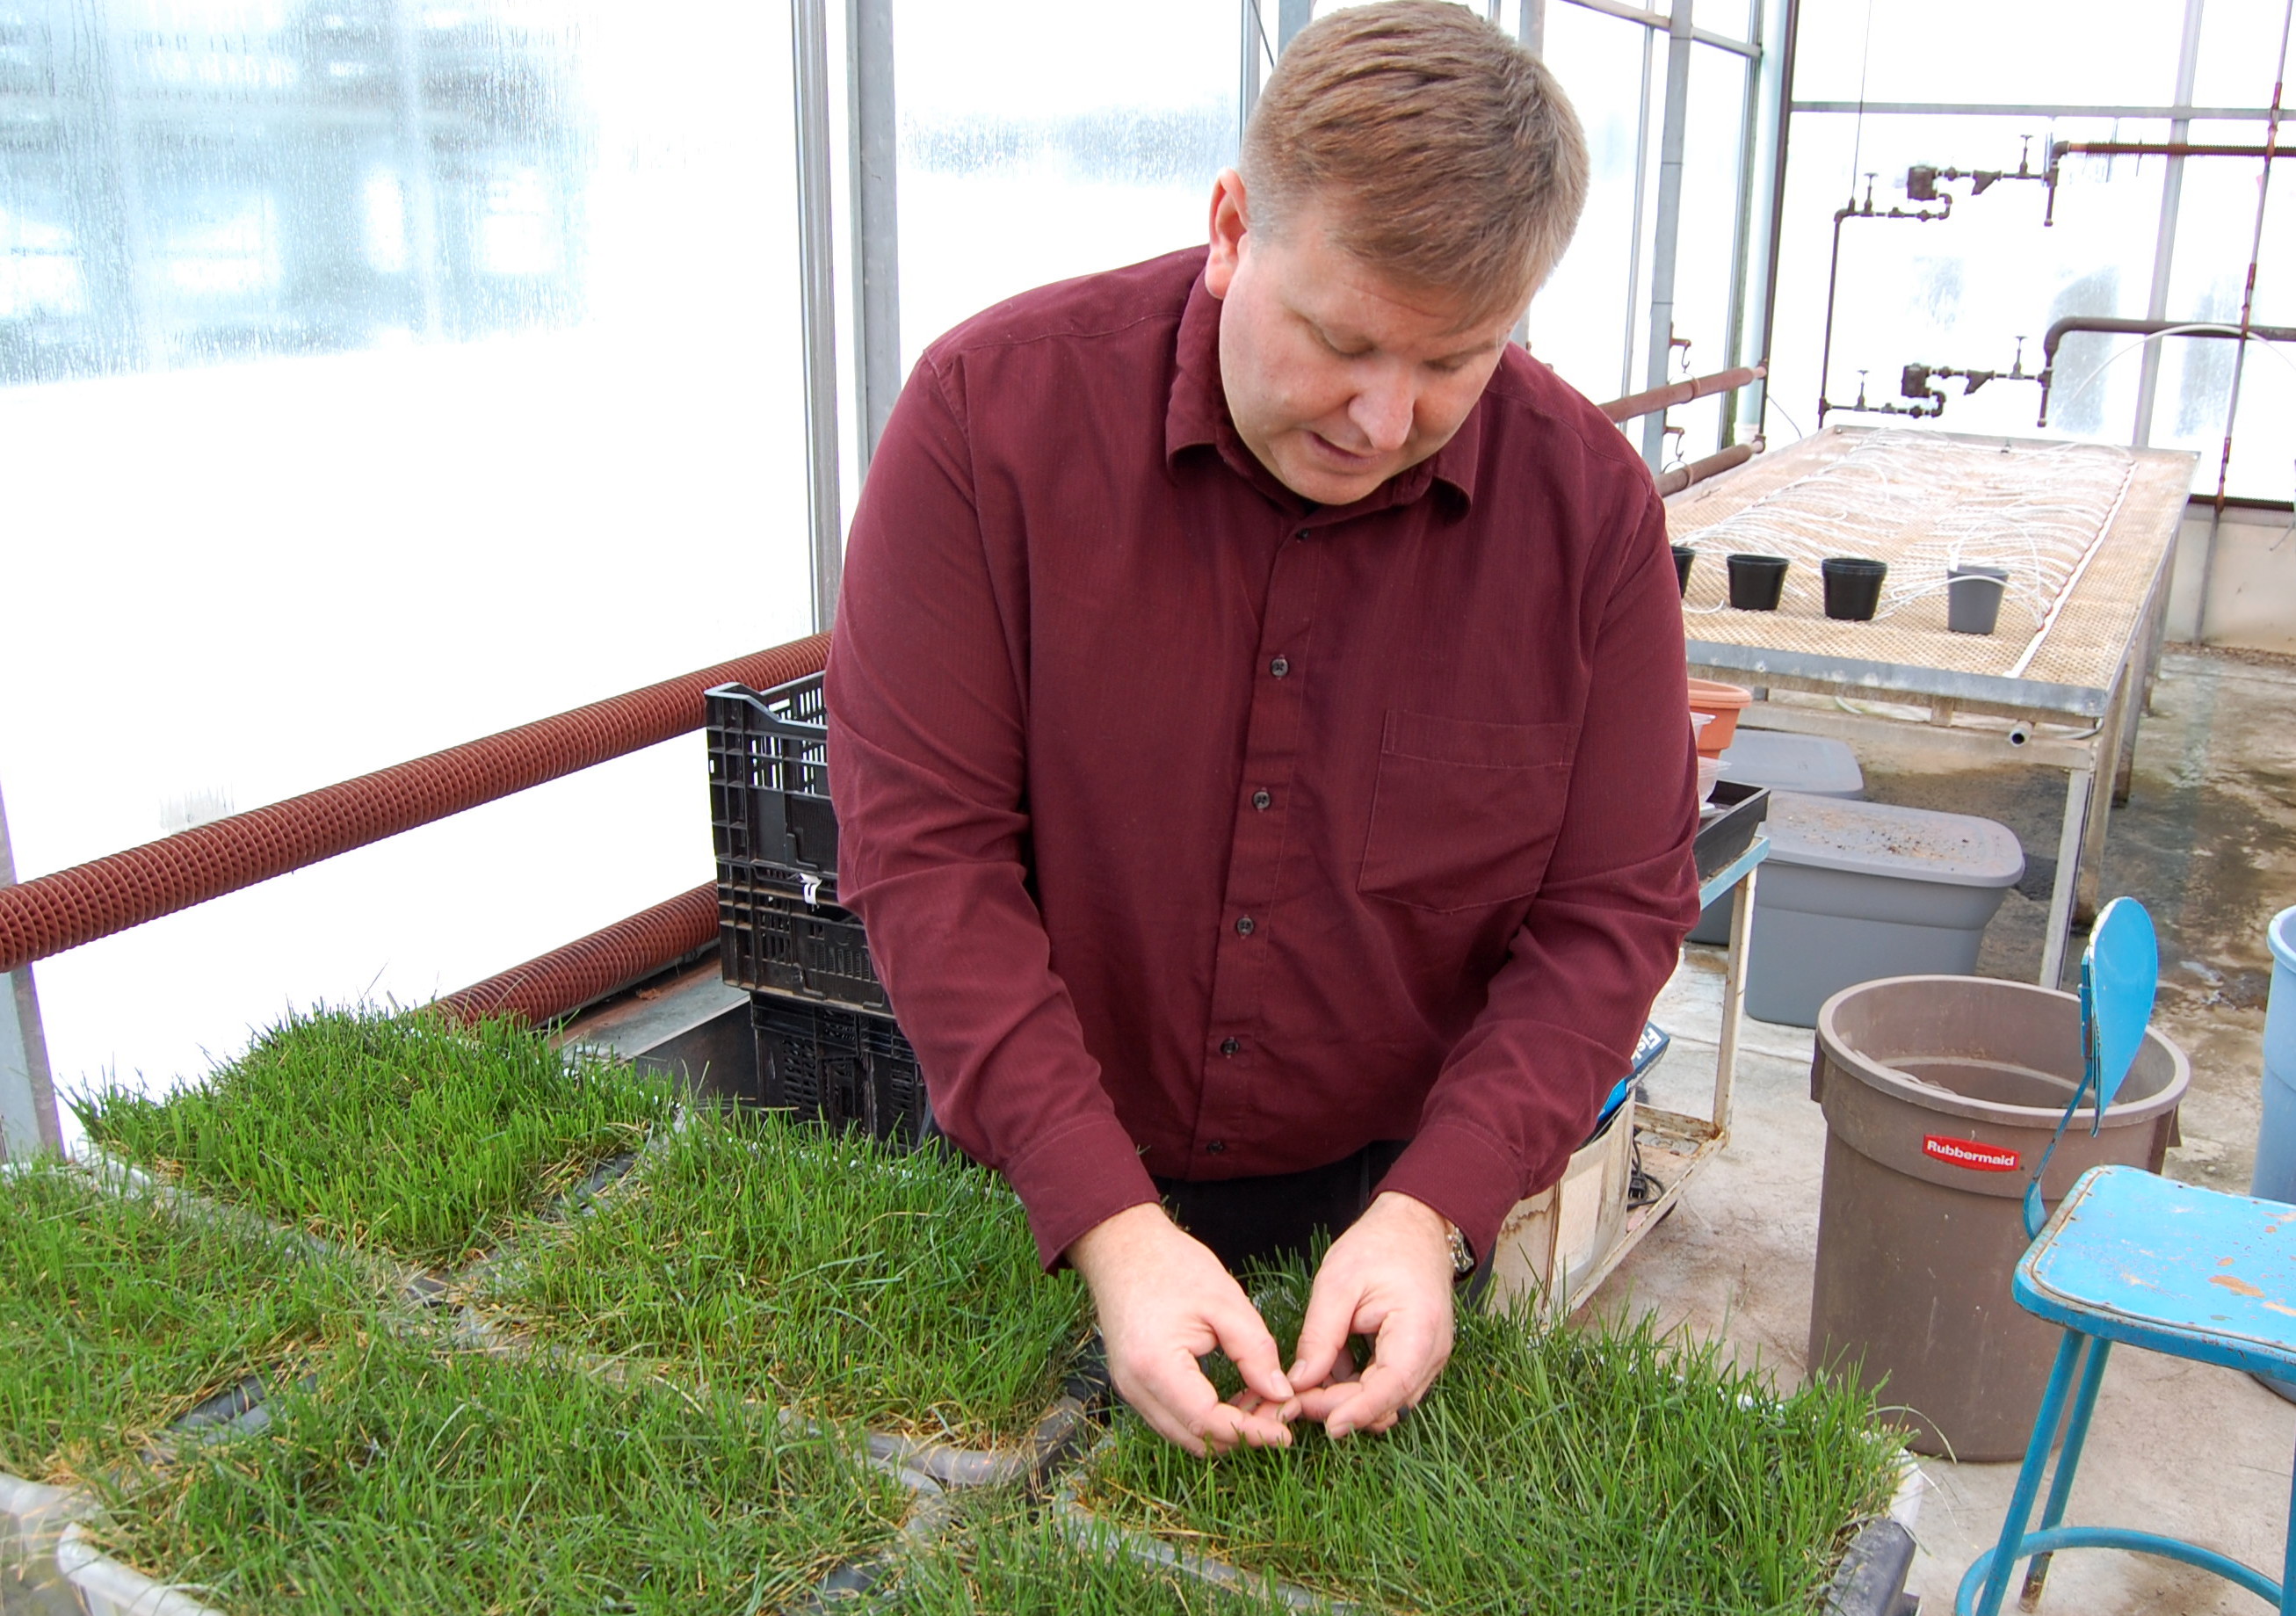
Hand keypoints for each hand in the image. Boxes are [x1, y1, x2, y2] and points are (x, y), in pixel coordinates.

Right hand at [1067, 1203, 1297, 1456]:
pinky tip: (1233, 1397)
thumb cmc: (1173, 1265)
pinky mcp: (1133, 1384)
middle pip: (1194, 1438)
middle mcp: (1136, 1387)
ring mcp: (1130, 1388)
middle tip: (1279, 1414)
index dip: (1250, 1433)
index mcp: (1156, 1365)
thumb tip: (1280, 1394)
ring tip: (1260, 1404)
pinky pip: (1172, 1418)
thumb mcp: (1225, 1302)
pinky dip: (1205, 1418)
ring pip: (1183, 1434)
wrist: (1122, 1246)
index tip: (1286, 1434)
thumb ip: (1255, 1351)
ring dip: (1223, 1429)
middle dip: (1240, 1435)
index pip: (1208, 1421)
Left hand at [1286, 1191, 1455, 1438]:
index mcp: (1419, 1329)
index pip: (1391, 1387)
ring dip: (1346, 1400)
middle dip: (1341, 1408)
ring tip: (1303, 1390)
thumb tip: (1299, 1383)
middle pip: (1387, 1402)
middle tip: (1293, 1404)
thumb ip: (1319, 1336)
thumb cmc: (1377, 1246)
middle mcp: (1432, 1354)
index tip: (1325, 1425)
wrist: (1413, 1228)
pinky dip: (1355, 1387)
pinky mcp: (1415, 1360)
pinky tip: (1325, 1372)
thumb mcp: (1337, 1283)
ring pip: (1386, 1400)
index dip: (1358, 1411)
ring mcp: (1427, 1360)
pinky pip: (1385, 1386)